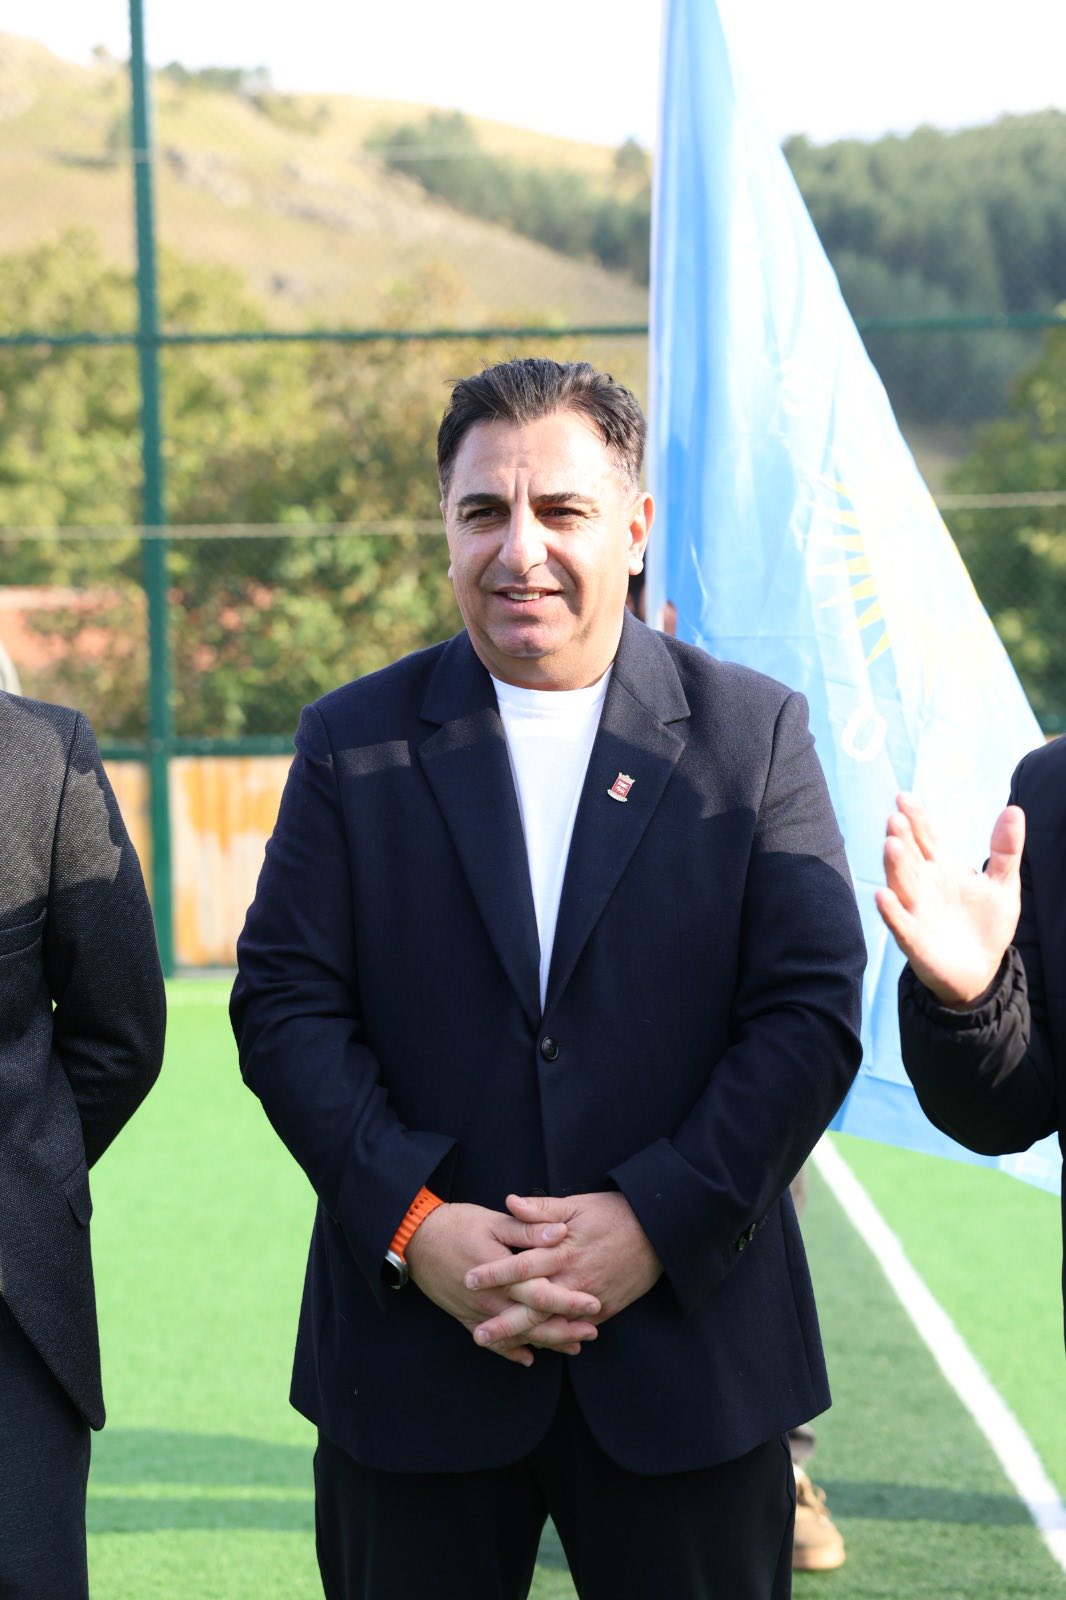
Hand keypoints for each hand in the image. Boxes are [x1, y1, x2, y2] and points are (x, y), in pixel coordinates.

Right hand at [405, 1202, 599, 1366]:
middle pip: (535, 1323)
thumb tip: (561, 1232)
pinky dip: (511, 1351)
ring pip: (517, 1336)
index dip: (570, 1301)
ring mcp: (477, 1313)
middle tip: (592, 1332)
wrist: (414, 1238)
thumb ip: (528, 1230)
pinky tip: (528, 1358)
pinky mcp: (464, 1317)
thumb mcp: (495, 1220)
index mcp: (503, 1274)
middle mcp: (492, 1300)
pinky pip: (491, 1342)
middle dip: (565, 1330)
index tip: (595, 1304)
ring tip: (573, 1346)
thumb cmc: (456, 1224)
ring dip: (546, 1342)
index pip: (544, 1294)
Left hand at [465, 1191, 661, 1350]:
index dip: (494, 1273)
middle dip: (504, 1322)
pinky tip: (534, 1347)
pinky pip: (574, 1329)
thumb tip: (509, 1201)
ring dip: (525, 1337)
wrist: (658, 1233)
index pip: (522, 1265)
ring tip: (499, 1347)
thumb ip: (541, 1209)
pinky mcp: (603, 1310)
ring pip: (552, 1324)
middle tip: (477, 1335)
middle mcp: (574, 1279)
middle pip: (533, 1306)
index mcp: (563, 1251)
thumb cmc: (614, 1213)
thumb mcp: (577, 1204)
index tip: (469, 1279)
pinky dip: (554, 1340)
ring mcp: (589, 1299)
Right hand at [875, 792, 1022, 1007]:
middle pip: (909, 856)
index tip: (905, 797)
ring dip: (894, 866)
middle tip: (896, 817)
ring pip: (901, 884)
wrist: (981, 971)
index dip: (916, 818)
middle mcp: (923, 885)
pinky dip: (890, 910)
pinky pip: (899, 923)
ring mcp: (916, 911)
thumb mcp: (1002, 884)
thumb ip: (1006, 849)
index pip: (926, 837)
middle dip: (902, 837)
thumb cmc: (986, 924)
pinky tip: (883, 895)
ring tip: (890, 845)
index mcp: (942, 867)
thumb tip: (1014, 809)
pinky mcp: (914, 940)